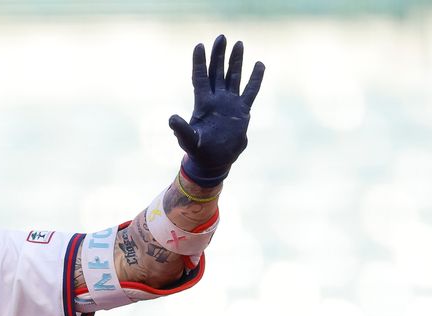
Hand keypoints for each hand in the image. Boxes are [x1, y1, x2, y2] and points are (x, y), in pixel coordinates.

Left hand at [168, 35, 264, 186]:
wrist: (215, 162)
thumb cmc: (199, 152)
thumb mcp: (188, 140)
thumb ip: (181, 129)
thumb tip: (171, 118)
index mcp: (202, 104)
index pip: (200, 78)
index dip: (199, 62)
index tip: (200, 45)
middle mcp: (216, 100)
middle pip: (217, 72)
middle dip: (218, 55)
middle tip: (221, 37)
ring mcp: (230, 104)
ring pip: (233, 77)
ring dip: (236, 61)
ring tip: (239, 43)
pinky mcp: (242, 111)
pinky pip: (250, 91)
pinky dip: (255, 79)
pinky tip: (259, 65)